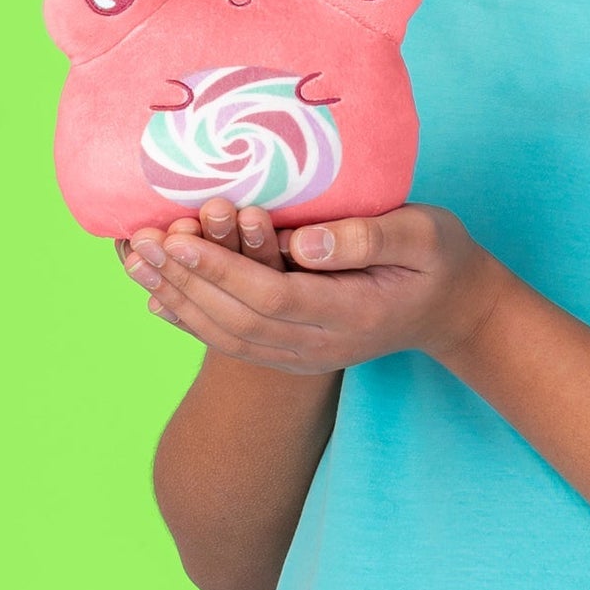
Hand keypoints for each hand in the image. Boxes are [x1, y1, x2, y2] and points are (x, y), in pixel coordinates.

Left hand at [113, 196, 505, 372]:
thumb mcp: (423, 235)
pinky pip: (233, 342)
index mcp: (353, 312)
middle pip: (239, 321)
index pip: (273, 297)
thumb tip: (301, 242)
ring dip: (179, 301)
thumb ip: (368, 238)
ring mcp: (306, 355)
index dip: (223, 271)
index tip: (181, 238)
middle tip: (141, 243)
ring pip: (229, 337)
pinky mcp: (294, 352)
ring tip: (136, 262)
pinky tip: (156, 295)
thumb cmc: (439, 258)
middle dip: (185, 283)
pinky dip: (190, 319)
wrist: (452, 310)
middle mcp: (323, 344)